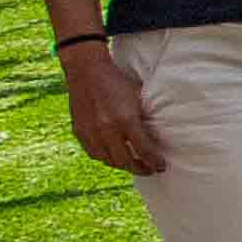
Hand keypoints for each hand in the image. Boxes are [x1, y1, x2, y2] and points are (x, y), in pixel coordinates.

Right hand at [55, 40, 166, 177]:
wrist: (87, 71)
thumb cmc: (118, 82)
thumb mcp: (139, 96)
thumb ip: (147, 116)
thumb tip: (162, 132)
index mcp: (125, 120)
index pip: (144, 150)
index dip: (154, 162)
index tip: (162, 167)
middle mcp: (107, 130)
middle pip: (125, 161)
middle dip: (140, 168)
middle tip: (150, 169)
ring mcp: (91, 132)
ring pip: (108, 160)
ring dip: (123, 165)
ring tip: (134, 164)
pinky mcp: (79, 132)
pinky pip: (94, 153)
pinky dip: (106, 158)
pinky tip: (115, 157)